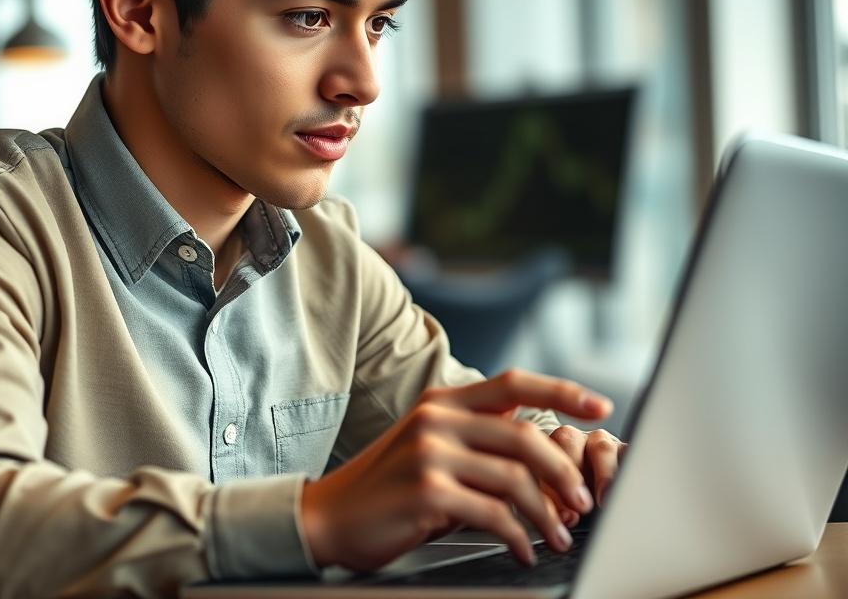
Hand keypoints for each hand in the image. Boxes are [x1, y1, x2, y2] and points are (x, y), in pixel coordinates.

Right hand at [300, 369, 612, 570]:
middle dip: (564, 472)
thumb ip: (477, 441)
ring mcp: (430, 454)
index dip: (562, 391)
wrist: (330, 516)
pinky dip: (518, 537)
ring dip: (548, 514)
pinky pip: (494, 514)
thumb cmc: (389, 487)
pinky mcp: (427, 493)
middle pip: (525, 435)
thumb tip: (544, 457)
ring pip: (516, 478)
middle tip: (583, 502)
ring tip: (559, 536)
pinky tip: (522, 549)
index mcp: (443, 402)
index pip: (514, 382)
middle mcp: (437, 419)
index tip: (601, 406)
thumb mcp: (431, 448)